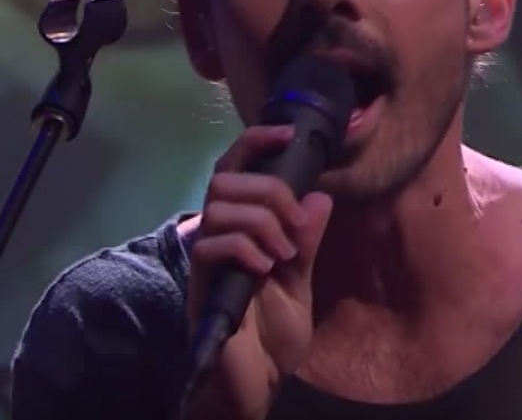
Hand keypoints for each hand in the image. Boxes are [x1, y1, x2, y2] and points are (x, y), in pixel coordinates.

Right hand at [181, 125, 333, 419]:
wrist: (254, 387)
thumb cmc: (272, 338)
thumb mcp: (300, 283)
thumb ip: (307, 243)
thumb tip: (321, 197)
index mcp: (242, 231)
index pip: (237, 169)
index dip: (257, 142)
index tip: (288, 134)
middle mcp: (218, 238)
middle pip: (225, 179)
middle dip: (269, 191)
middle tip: (296, 224)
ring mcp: (207, 261)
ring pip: (219, 206)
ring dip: (261, 221)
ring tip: (283, 252)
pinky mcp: (200, 286)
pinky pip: (210, 246)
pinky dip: (244, 247)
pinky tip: (264, 268)